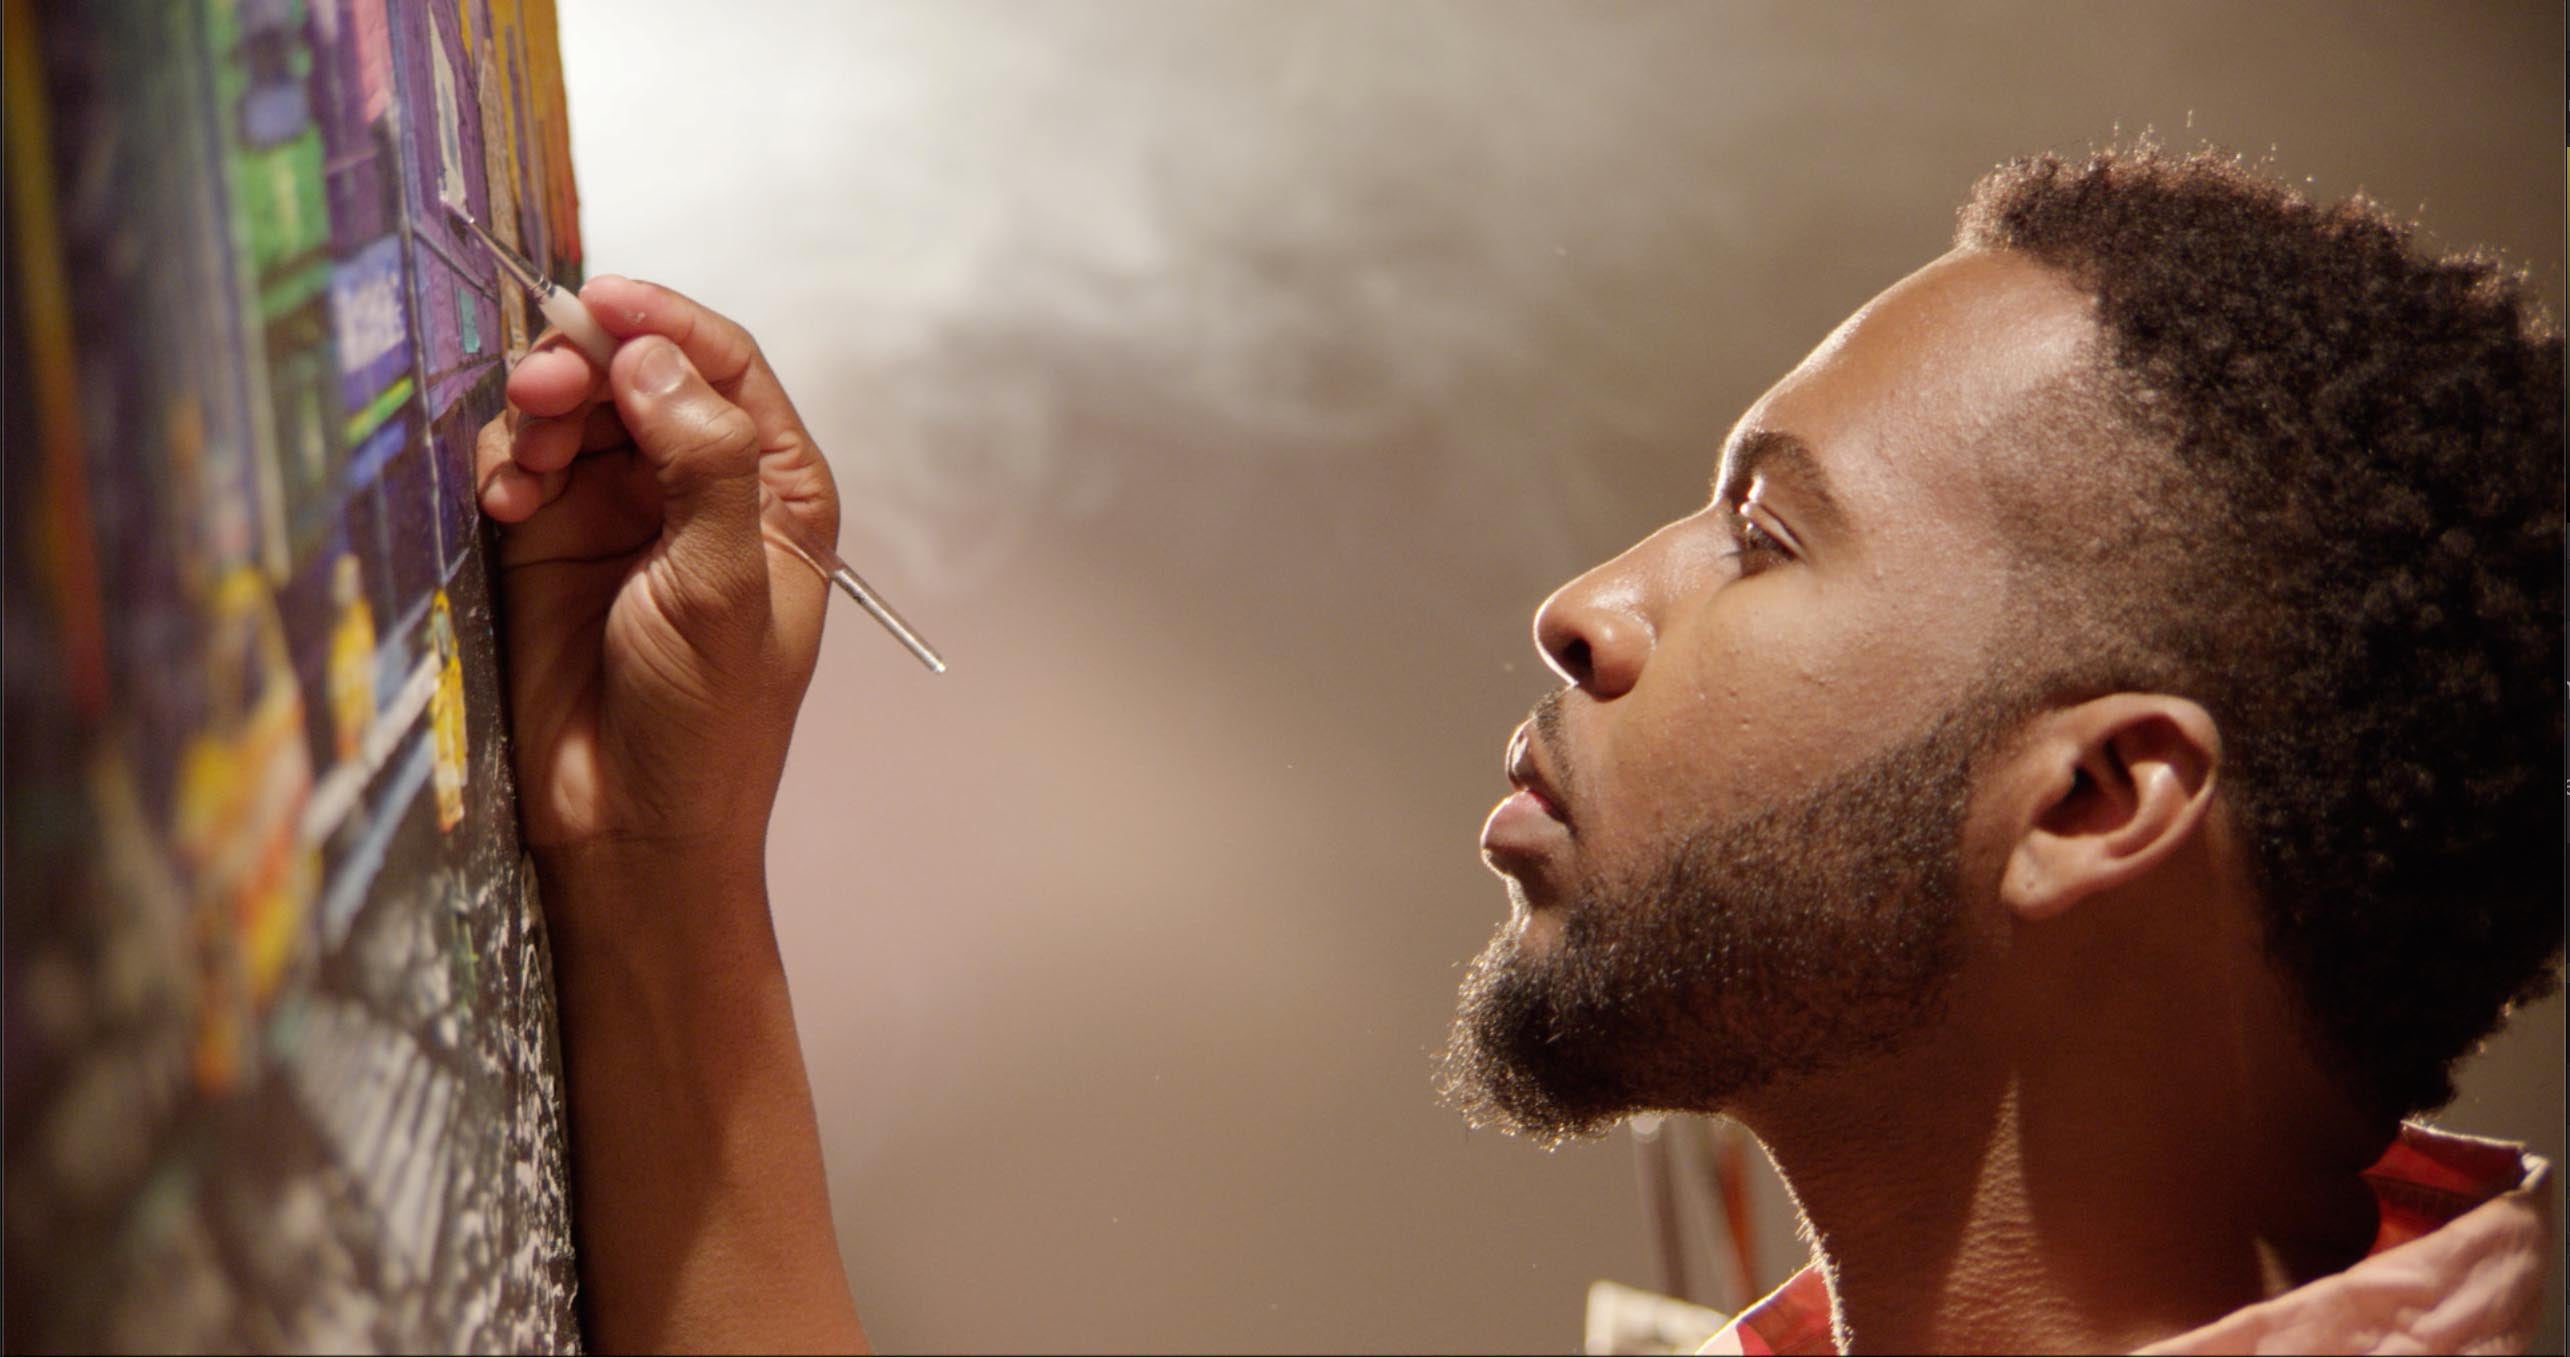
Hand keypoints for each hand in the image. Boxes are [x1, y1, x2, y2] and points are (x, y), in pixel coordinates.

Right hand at [476, 276, 837, 868]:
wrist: (628, 830)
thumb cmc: (705, 722)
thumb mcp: (723, 587)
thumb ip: (703, 462)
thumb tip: (655, 359)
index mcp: (775, 488)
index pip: (725, 365)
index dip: (664, 320)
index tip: (600, 301)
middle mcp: (700, 485)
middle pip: (638, 374)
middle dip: (585, 367)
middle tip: (543, 390)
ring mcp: (622, 511)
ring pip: (574, 411)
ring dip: (542, 416)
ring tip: (525, 471)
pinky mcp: (549, 542)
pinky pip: (522, 463)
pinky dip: (506, 465)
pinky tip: (504, 500)